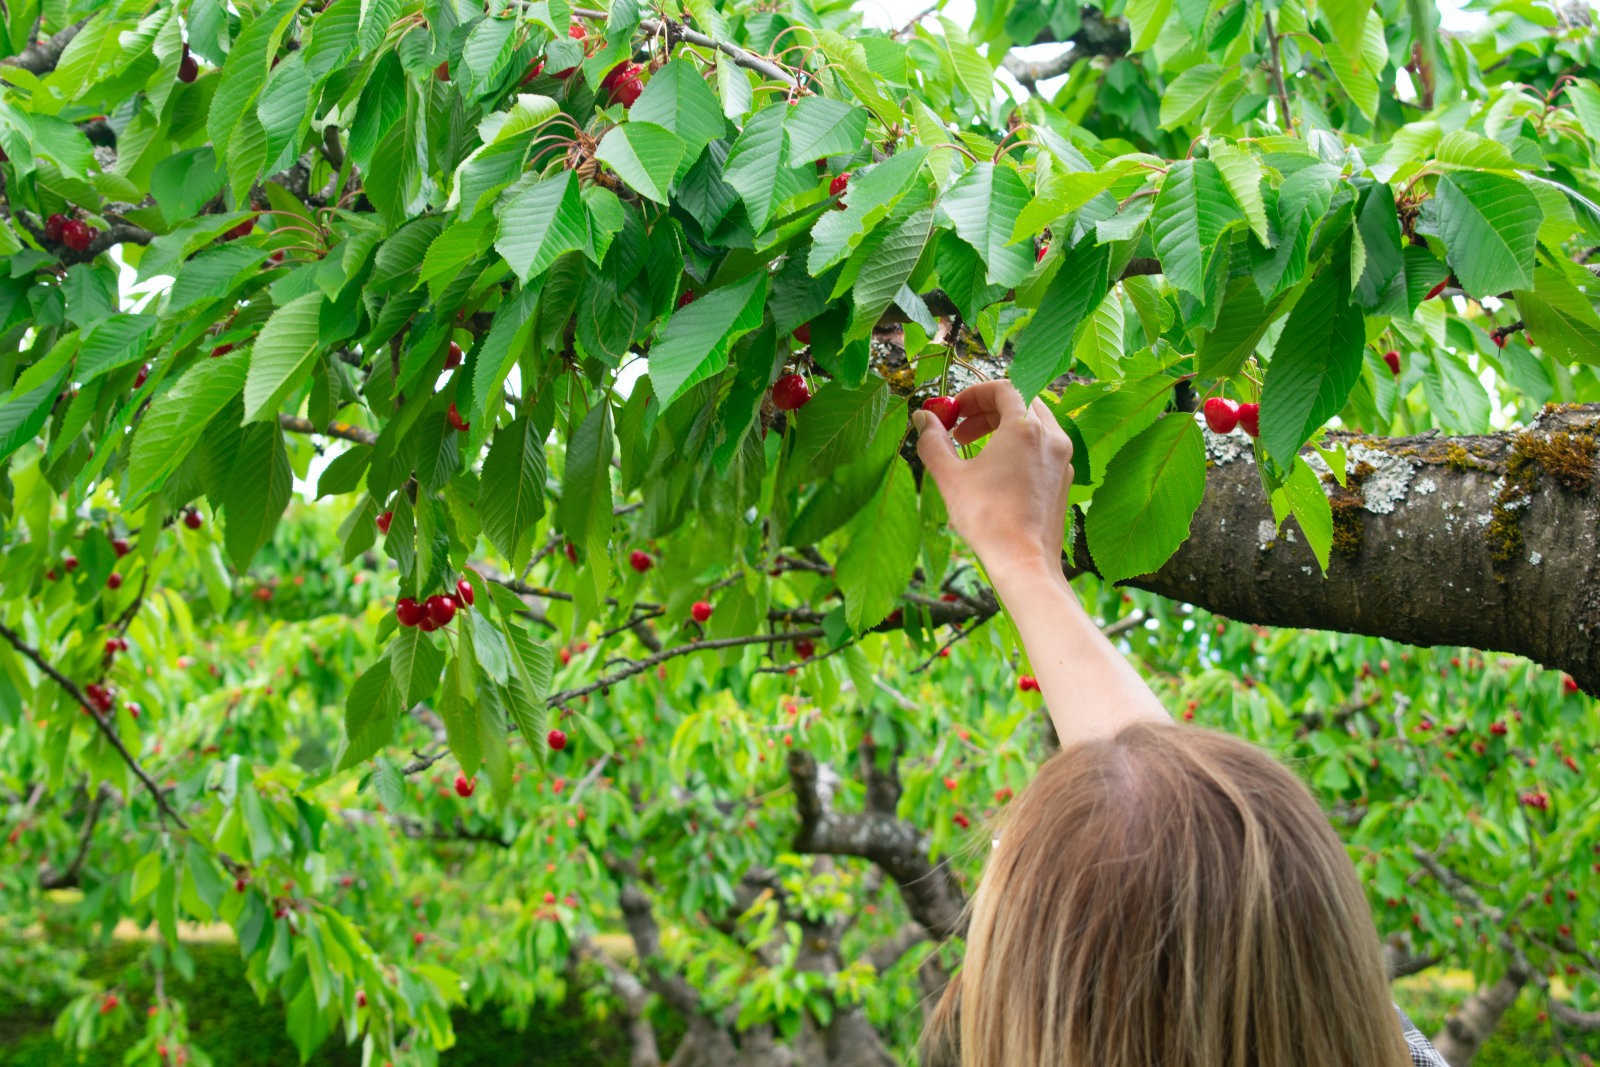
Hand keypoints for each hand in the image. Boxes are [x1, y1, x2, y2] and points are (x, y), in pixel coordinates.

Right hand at [912, 381, 1073, 580]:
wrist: (1024, 561)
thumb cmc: (986, 517)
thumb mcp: (950, 476)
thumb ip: (933, 440)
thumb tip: (922, 418)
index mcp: (1025, 427)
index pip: (1003, 388)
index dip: (974, 394)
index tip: (954, 411)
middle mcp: (1051, 436)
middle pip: (1020, 402)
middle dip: (987, 411)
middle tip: (960, 431)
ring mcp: (1062, 458)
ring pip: (1034, 424)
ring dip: (1003, 427)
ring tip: (975, 451)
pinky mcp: (1064, 478)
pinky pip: (1043, 447)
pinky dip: (1020, 446)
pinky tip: (997, 471)